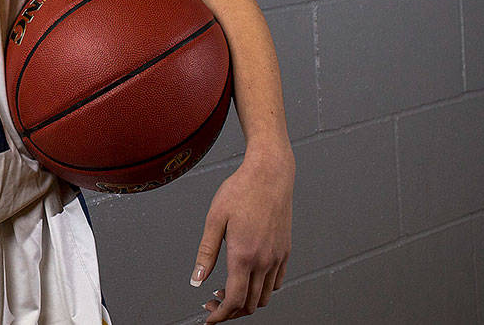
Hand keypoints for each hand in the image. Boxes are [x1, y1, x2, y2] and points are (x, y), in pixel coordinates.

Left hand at [194, 149, 293, 322]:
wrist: (270, 174)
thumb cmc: (241, 191)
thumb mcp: (215, 219)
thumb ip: (206, 252)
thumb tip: (197, 279)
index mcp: (244, 255)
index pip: (234, 300)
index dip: (220, 315)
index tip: (209, 318)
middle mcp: (264, 260)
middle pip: (249, 304)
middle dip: (230, 311)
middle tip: (212, 304)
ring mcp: (278, 257)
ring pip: (264, 296)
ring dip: (246, 302)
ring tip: (226, 291)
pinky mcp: (285, 251)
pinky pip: (276, 282)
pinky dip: (262, 289)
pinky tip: (247, 278)